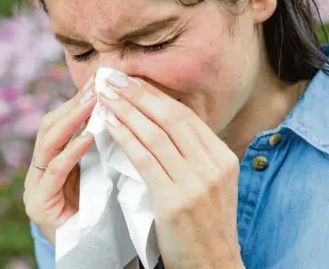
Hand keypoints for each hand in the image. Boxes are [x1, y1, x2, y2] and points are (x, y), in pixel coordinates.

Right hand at [23, 77, 95, 245]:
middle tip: (95, 85)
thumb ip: (100, 148)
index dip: (77, 101)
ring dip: (71, 120)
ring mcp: (34, 187)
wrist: (92, 252)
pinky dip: (72, 152)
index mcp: (52, 161)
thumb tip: (118, 111)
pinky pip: (55, 172)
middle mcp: (38, 170)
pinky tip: (89, 136)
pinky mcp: (38, 205)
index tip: (98, 81)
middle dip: (73, 105)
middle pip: (50, 127)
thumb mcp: (101, 173)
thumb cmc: (102, 212)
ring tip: (93, 102)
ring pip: (47, 144)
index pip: (61, 123)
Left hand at [99, 74, 243, 268]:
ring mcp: (196, 183)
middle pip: (172, 117)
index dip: (157, 95)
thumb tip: (164, 126)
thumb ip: (195, 156)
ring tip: (104, 95)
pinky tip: (109, 124)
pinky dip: (125, 137)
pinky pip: (145, 160)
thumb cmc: (206, 226)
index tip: (133, 81)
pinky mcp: (175, 201)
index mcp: (223, 158)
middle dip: (139, 94)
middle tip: (113, 79)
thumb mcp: (212, 185)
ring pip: (156, 134)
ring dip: (126, 110)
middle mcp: (213, 165)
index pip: (186, 116)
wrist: (214, 264)